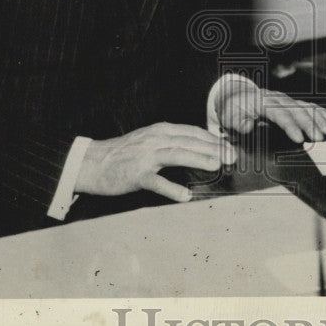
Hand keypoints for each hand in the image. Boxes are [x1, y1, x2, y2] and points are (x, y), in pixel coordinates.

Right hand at [75, 122, 236, 201]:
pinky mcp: (136, 174)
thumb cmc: (124, 153)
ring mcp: (145, 156)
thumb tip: (198, 147)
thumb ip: (171, 141)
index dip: (212, 138)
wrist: (93, 162)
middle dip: (213, 147)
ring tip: (216, 164)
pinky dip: (172, 188)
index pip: (192, 132)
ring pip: (176, 154)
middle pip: (189, 141)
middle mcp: (155, 139)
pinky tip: (185, 195)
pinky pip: (156, 182)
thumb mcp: (149, 139)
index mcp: (160, 130)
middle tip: (232, 155)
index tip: (229, 145)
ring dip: (198, 158)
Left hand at [217, 80, 325, 143]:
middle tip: (319, 137)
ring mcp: (284, 99)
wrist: (235, 96)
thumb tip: (249, 126)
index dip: (290, 126)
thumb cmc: (233, 109)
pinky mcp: (289, 102)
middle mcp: (276, 98)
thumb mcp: (230, 117)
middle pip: (296, 110)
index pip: (279, 114)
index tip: (299, 138)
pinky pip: (306, 105)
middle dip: (309, 124)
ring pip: (304, 107)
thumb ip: (239, 123)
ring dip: (317, 118)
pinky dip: (319, 111)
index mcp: (262, 101)